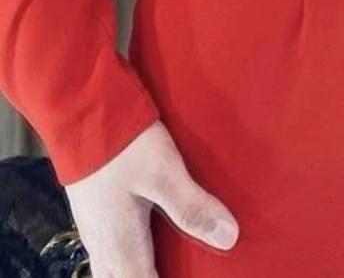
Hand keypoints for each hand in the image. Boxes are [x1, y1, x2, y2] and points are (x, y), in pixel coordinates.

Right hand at [64, 120, 238, 274]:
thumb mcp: (164, 173)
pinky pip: (110, 251)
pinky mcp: (95, 212)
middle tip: (180, 270)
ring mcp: (95, 230)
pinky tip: (144, 243)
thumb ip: (193, 207)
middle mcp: (104, 245)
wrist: (81, 115)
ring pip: (115, 270)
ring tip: (164, 265)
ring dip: (138, 272)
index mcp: (122, 245)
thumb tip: (227, 237)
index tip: (191, 277)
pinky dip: (129, 258)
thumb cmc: (122, 144)